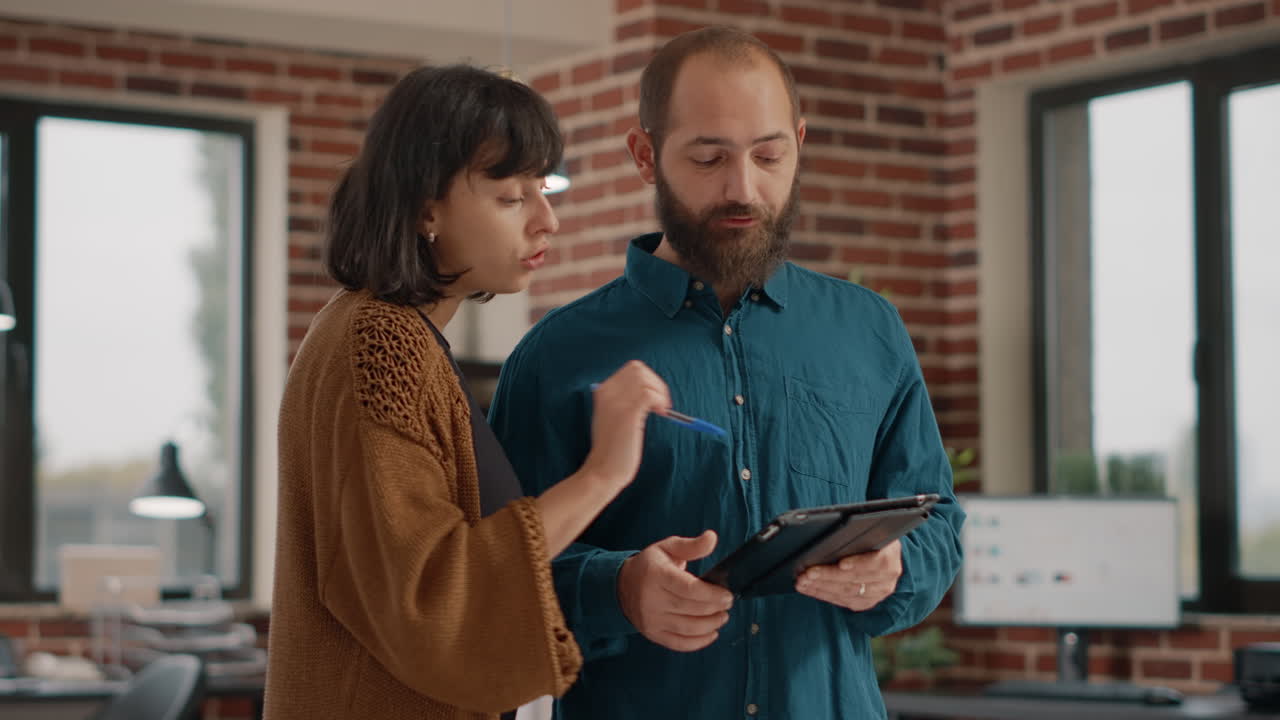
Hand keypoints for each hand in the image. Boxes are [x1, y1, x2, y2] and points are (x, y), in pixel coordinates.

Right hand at [579, 360, 670, 487]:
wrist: (603, 470)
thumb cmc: (612, 448)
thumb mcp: (613, 416)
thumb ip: (624, 400)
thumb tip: (649, 389)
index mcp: (603, 391)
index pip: (631, 370)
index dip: (648, 380)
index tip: (654, 399)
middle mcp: (607, 392)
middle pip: (638, 369)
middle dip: (655, 383)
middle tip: (660, 404)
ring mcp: (616, 402)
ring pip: (645, 379)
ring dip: (659, 392)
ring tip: (661, 410)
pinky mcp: (627, 414)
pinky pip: (649, 393)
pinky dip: (660, 400)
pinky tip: (661, 414)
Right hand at [618, 531, 733, 651]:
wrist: (623, 585)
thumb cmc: (650, 565)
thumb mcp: (668, 548)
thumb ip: (692, 545)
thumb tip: (712, 538)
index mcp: (656, 575)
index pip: (688, 589)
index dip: (711, 594)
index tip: (727, 595)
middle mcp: (651, 599)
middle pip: (690, 609)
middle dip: (714, 609)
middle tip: (727, 604)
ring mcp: (651, 619)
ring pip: (687, 628)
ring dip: (710, 625)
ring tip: (722, 617)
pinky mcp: (653, 634)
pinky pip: (679, 643)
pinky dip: (698, 642)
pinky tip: (711, 633)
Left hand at [795, 540, 902, 610]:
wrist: (880, 549)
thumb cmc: (868, 534)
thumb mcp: (866, 528)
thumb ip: (855, 532)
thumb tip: (830, 535)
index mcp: (891, 553)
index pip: (877, 562)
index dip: (858, 564)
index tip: (841, 564)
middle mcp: (889, 576)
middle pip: (856, 579)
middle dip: (829, 576)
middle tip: (808, 573)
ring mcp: (879, 591)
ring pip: (847, 593)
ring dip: (822, 587)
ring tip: (803, 581)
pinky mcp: (868, 601)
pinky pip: (844, 601)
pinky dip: (824, 594)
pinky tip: (809, 588)